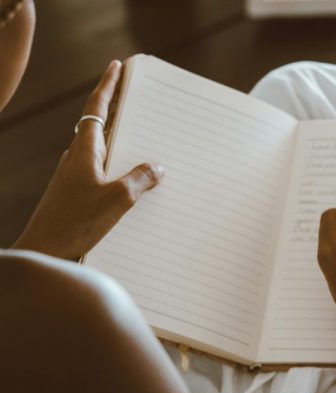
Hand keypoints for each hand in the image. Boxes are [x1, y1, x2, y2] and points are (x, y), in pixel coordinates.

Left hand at [12, 60, 163, 259]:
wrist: (45, 249)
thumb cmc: (76, 222)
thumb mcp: (118, 198)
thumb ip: (140, 179)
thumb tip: (156, 168)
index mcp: (85, 150)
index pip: (97, 107)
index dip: (108, 85)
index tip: (116, 66)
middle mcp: (78, 157)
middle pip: (100, 123)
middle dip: (118, 108)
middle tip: (135, 96)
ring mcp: (76, 175)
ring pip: (102, 148)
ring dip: (120, 139)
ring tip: (143, 138)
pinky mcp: (78, 192)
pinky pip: (103, 170)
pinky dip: (118, 166)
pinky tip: (133, 180)